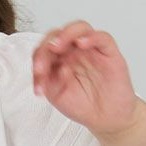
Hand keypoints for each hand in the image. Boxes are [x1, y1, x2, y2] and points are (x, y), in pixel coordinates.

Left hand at [32, 21, 139, 136]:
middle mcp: (74, 51)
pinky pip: (102, 37)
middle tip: (42, 66)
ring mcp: (91, 50)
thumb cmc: (82, 105)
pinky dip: (91, 37)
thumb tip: (46, 68)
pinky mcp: (109, 53)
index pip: (44, 50)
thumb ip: (47, 79)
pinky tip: (82, 44)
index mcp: (58, 59)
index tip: (39, 87)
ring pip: (79, 27)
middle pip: (58, 35)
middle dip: (46, 47)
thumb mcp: (56, 95)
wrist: (105, 118)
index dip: (37, 64)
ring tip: (57, 47)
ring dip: (65, 35)